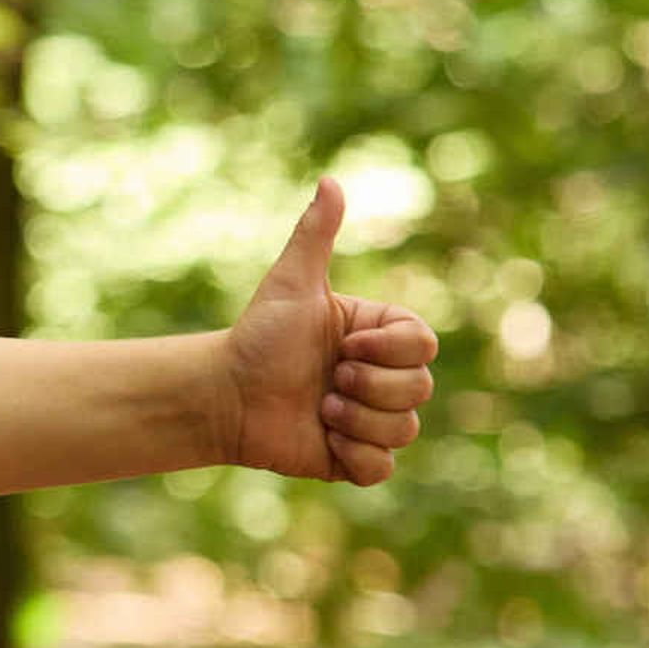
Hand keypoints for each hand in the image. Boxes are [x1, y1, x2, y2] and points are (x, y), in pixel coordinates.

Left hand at [224, 178, 438, 485]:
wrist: (224, 395)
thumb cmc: (258, 336)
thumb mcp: (290, 284)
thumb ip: (314, 235)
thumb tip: (329, 179)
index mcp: (381, 336)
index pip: (423, 345)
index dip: (387, 349)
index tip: (342, 344)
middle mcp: (385, 377)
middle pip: (420, 388)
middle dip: (367, 385)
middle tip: (327, 377)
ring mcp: (373, 420)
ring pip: (404, 429)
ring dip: (356, 419)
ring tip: (320, 407)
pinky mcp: (355, 460)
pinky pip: (382, 468)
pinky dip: (352, 456)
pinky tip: (321, 438)